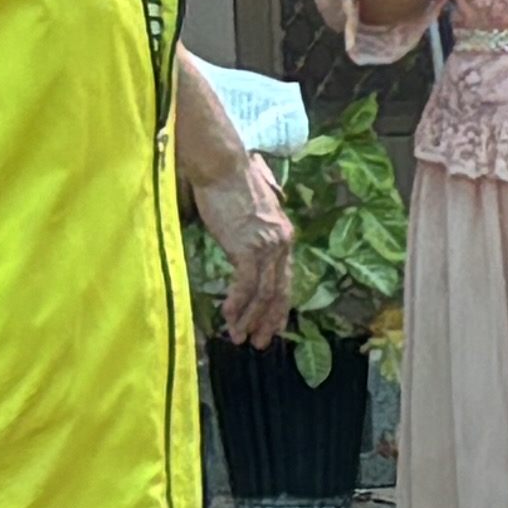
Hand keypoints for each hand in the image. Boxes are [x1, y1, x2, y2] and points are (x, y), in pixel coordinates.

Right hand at [194, 157, 296, 346]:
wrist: (221, 166)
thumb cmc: (231, 184)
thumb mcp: (253, 213)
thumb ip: (257, 230)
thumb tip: (247, 245)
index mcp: (284, 237)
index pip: (286, 280)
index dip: (278, 307)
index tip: (271, 325)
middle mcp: (282, 244)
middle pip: (279, 292)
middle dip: (268, 321)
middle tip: (258, 342)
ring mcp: (267, 247)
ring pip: (263, 294)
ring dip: (249, 318)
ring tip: (239, 337)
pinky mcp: (248, 248)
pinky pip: (246, 285)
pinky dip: (237, 304)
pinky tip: (229, 316)